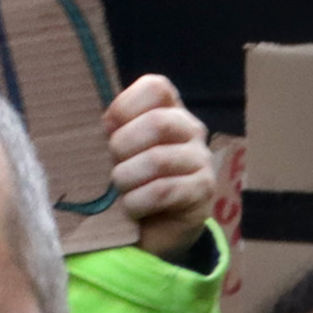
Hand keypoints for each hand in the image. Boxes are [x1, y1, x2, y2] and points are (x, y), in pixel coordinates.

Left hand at [103, 73, 214, 260]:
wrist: (161, 225)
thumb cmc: (136, 177)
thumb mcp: (123, 148)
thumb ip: (116, 128)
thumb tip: (108, 122)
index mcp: (170, 110)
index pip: (156, 87)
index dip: (125, 105)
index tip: (109, 128)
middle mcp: (191, 129)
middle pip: (157, 122)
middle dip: (123, 145)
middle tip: (114, 163)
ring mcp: (201, 159)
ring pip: (157, 160)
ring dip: (127, 178)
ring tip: (122, 189)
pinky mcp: (203, 191)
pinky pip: (163, 191)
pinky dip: (137, 202)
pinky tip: (132, 207)